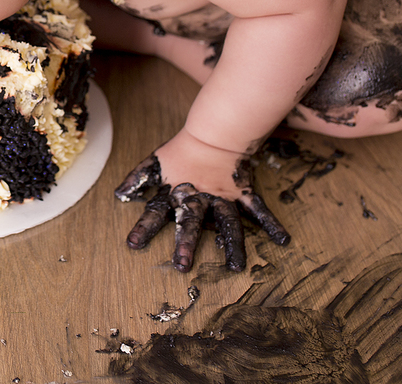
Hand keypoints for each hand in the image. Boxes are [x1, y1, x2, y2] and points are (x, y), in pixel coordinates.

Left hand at [114, 140, 289, 271]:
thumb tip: (118, 196)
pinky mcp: (241, 193)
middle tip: (182, 266)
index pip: (155, 213)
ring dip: (232, 245)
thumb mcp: (154, 163)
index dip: (144, 228)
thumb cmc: (180, 153)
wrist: (212, 133)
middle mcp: (198, 199)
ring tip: (236, 268)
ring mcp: (221, 197)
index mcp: (174, 194)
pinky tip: (284, 240)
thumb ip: (136, 179)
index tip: (132, 245)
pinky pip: (259, 209)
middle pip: (191, 223)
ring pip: (228, 223)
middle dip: (186, 244)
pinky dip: (271, 223)